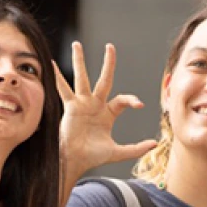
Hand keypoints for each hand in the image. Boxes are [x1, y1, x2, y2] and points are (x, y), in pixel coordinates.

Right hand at [56, 41, 156, 179]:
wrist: (75, 162)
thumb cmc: (93, 156)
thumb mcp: (118, 152)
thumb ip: (136, 149)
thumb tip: (155, 144)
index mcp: (108, 113)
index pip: (122, 99)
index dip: (131, 99)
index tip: (139, 104)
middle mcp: (95, 104)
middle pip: (104, 79)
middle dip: (108, 63)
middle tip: (110, 47)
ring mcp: (82, 104)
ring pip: (82, 78)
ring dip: (79, 61)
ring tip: (77, 44)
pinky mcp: (70, 107)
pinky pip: (63, 89)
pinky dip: (56, 77)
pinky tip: (50, 64)